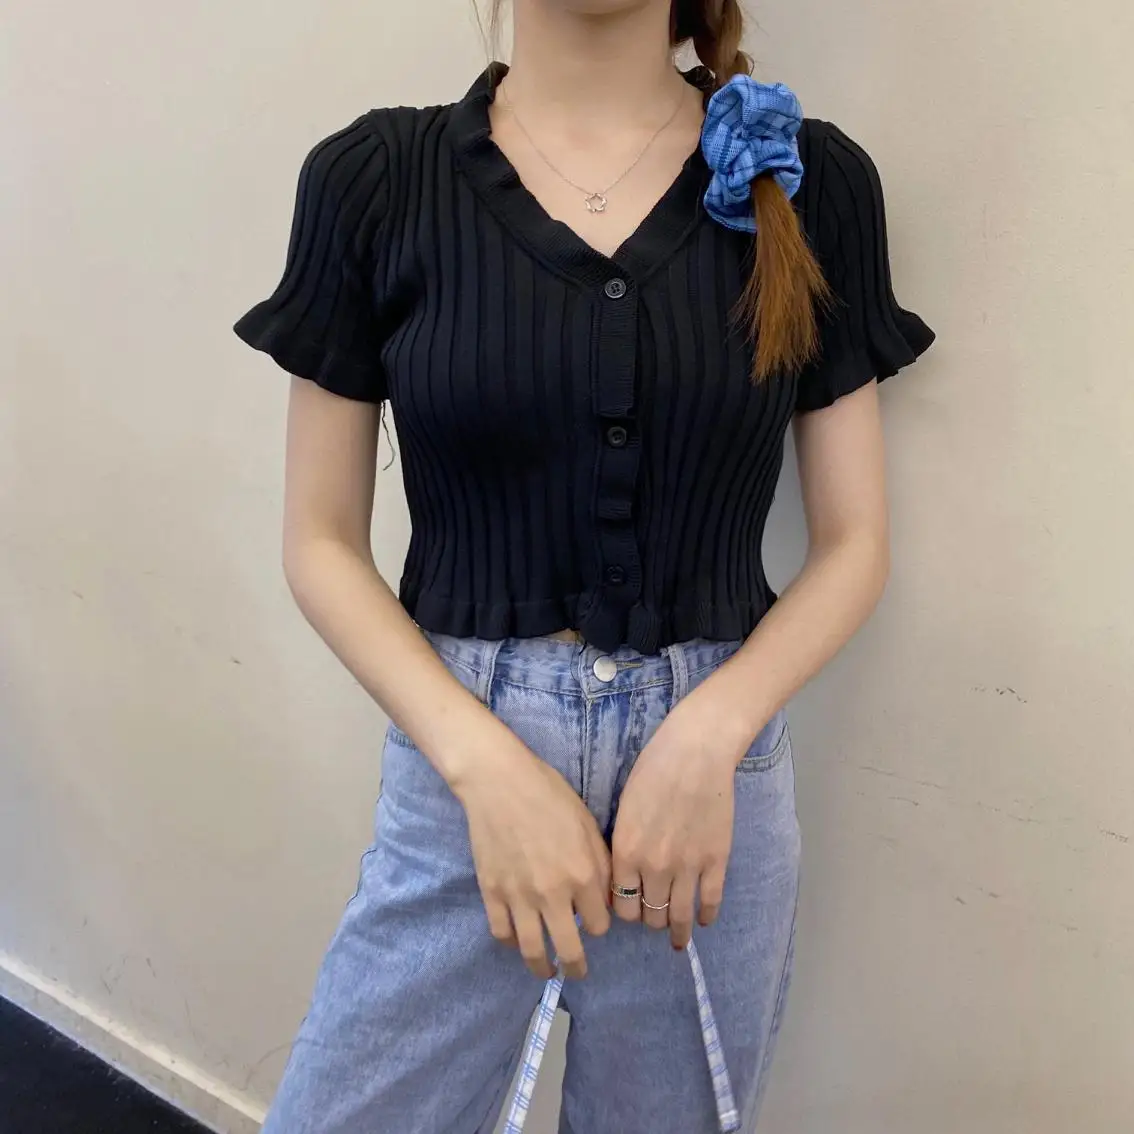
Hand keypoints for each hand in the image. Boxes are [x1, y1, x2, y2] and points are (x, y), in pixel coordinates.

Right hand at [454, 735, 611, 980]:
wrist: (499, 783)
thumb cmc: (549, 795)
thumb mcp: (587, 825)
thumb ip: (600, 865)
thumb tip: (605, 899)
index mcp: (582, 875)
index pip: (600, 924)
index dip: (599, 924)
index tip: (593, 920)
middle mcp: (553, 894)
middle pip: (569, 949)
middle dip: (576, 966)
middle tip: (577, 972)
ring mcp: (519, 897)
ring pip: (532, 950)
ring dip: (542, 967)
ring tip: (546, 970)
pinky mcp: (491, 893)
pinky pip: (502, 933)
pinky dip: (510, 942)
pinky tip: (517, 940)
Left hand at [611, 701, 738, 948]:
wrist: (696, 752)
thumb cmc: (653, 770)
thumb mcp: (624, 808)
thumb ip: (623, 845)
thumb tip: (623, 877)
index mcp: (626, 852)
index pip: (620, 905)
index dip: (623, 912)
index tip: (629, 910)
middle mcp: (654, 867)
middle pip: (648, 916)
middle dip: (648, 920)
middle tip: (652, 918)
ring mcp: (688, 867)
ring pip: (678, 916)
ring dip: (676, 930)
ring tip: (677, 938)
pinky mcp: (716, 861)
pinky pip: (710, 901)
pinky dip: (706, 916)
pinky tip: (704, 921)